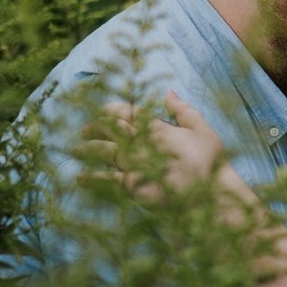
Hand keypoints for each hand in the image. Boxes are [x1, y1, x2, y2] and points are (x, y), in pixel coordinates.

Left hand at [80, 89, 227, 192]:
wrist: (208, 194)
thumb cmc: (209, 161)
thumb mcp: (202, 129)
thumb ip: (182, 110)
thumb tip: (167, 92)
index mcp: (156, 127)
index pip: (126, 111)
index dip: (111, 109)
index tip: (104, 111)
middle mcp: (140, 143)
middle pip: (109, 129)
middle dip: (94, 127)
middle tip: (85, 130)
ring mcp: (133, 164)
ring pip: (102, 151)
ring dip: (87, 149)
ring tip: (77, 150)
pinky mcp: (131, 185)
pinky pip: (105, 179)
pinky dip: (91, 178)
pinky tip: (81, 178)